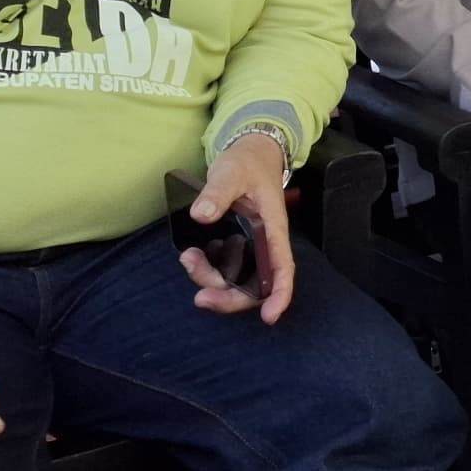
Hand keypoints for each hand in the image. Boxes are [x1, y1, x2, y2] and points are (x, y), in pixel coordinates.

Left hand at [179, 130, 293, 321]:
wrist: (249, 153)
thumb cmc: (247, 162)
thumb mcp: (231, 171)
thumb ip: (217, 192)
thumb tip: (201, 214)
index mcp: (272, 228)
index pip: (282, 267)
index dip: (279, 294)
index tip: (269, 317)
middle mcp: (263, 244)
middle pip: (255, 286)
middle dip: (229, 298)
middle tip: (199, 298)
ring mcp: (249, 247)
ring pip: (235, 280)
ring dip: (211, 281)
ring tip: (188, 259)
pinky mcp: (234, 245)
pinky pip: (223, 269)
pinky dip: (207, 270)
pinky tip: (190, 256)